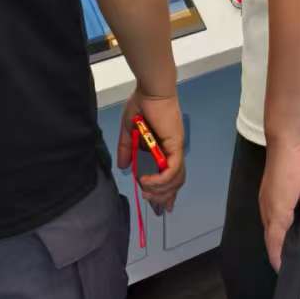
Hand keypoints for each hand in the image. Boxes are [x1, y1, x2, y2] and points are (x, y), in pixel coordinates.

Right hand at [117, 85, 185, 213]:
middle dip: (163, 197)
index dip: (167, 193)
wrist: (150, 90)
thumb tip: (123, 168)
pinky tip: (146, 180)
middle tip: (150, 201)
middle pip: (176, 182)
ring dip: (160, 190)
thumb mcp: (129, 131)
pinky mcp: (175, 145)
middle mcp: (173, 151)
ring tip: (146, 191)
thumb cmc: (141, 106)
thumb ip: (127, 150)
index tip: (160, 208)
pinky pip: (172, 170)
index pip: (171, 176)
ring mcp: (176, 148)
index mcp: (164, 148)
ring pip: (175, 179)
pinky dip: (160, 179)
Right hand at [260, 137, 299, 271]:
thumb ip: (277, 236)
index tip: (293, 270)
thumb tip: (279, 259)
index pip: (274, 245)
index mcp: (269, 217)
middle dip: (299, 242)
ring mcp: (293, 200)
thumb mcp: (277, 211)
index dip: (282, 258)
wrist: (290, 146)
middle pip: (289, 235)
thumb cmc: (280, 179)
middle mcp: (280, 211)